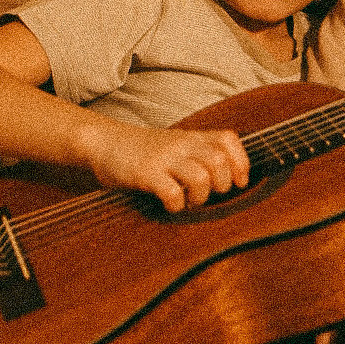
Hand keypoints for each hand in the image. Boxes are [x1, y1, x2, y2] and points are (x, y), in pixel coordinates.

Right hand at [88, 123, 249, 212]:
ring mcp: (163, 158)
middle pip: (219, 160)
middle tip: (209, 194)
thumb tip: (231, 180)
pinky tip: (170, 205)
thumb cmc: (143, 150)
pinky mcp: (145, 174)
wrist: (104, 142)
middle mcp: (181, 144)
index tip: (239, 182)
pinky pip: (172, 192)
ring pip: (201, 177)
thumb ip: (199, 154)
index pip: (228, 139)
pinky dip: (176, 205)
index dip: (240, 162)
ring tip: (190, 202)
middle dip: (222, 184)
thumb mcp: (175, 145)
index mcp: (191, 137)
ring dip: (201, 197)